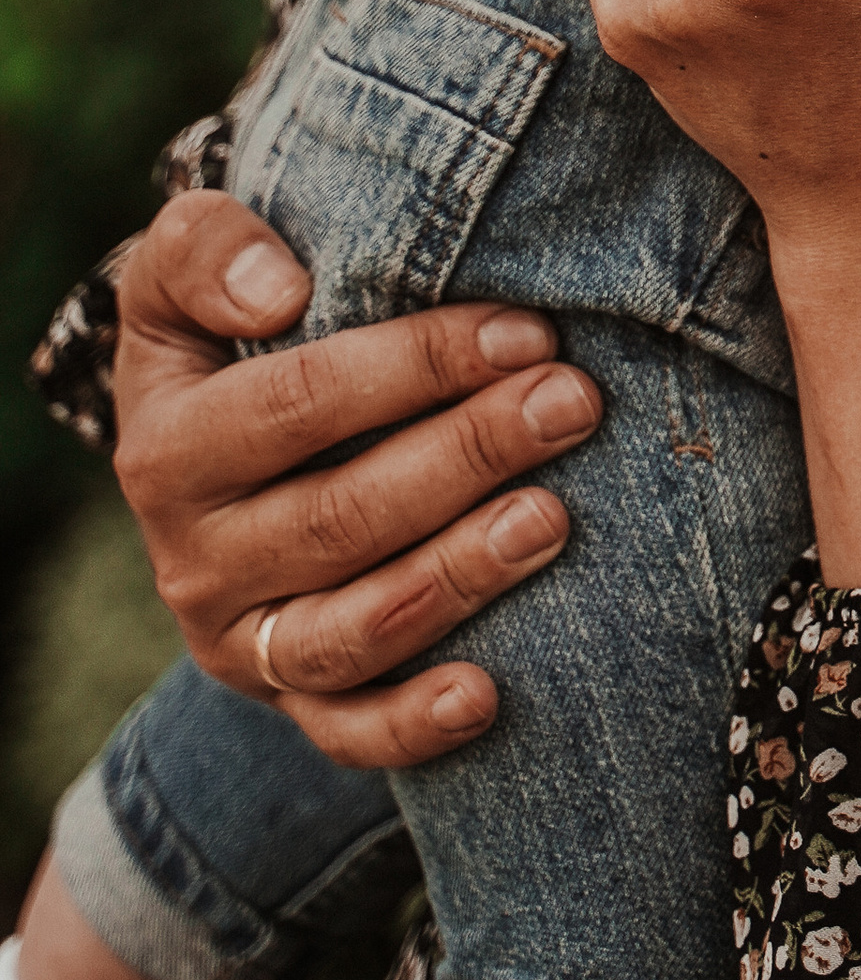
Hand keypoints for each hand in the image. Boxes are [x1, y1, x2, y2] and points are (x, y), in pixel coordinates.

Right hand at [111, 192, 600, 766]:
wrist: (212, 454)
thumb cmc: (230, 332)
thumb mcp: (187, 273)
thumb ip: (205, 248)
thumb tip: (279, 292)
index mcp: (166, 448)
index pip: (294, 405)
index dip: (412, 367)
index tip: (524, 331)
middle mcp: (192, 559)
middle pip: (336, 519)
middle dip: (466, 458)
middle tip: (575, 404)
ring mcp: (241, 641)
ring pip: (349, 631)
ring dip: (458, 577)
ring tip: (554, 519)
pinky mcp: (289, 700)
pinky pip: (346, 732)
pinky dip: (411, 725)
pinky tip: (489, 694)